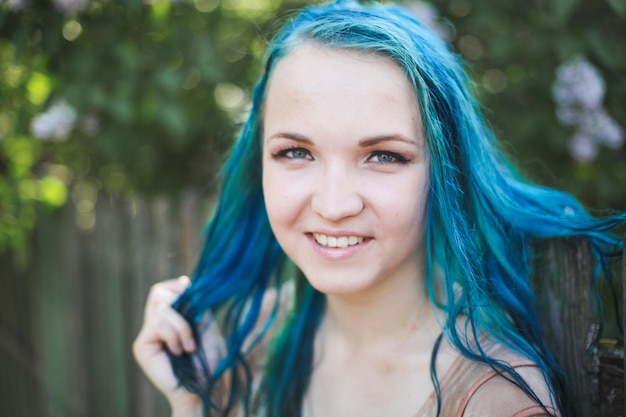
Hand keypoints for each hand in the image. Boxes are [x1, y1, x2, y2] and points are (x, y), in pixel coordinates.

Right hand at [133, 276, 201, 413]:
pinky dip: (174, 334)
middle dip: (179, 303)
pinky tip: (179, 351)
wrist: (204, 385)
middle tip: (193, 325)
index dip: (177, 287)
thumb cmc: (208, 359)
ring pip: (161, 308)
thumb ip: (194, 304)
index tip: (192, 294)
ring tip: (189, 346)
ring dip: (182, 326)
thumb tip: (184, 282)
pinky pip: (157, 323)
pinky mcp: (142, 345)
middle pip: (157, 293)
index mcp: (170, 318)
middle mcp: (155, 324)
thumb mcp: (206, 324)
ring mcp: (147, 335)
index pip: (164, 290)